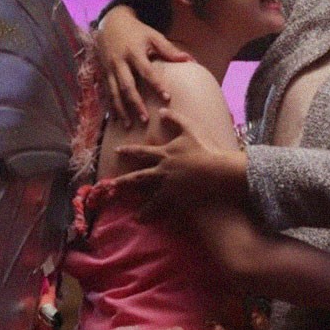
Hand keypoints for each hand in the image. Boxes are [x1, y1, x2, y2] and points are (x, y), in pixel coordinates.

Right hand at [95, 5, 190, 126]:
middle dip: (135, 103)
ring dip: (121, 109)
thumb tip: (190, 60)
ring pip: (114, 92)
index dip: (156, 84)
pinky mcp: (103, 73)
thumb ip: (169, 50)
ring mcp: (109, 69)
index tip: (167, 98)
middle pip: (127, 86)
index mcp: (134, 52)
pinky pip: (107, 92)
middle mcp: (120, 62)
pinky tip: (116, 120)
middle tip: (145, 119)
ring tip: (128, 126)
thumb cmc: (137, 31)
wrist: (111, 22)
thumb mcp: (153, 36)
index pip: (147, 71)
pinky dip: (111, 106)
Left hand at [111, 109, 247, 212]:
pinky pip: (158, 207)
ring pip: (147, 195)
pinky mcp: (175, 198)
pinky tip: (140, 219)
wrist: (218, 171)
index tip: (117, 151)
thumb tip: (162, 110)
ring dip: (136, 202)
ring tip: (127, 209)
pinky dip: (148, 213)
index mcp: (165, 154)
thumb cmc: (206, 148)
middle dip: (124, 180)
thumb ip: (176, 119)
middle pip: (139, 176)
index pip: (142, 152)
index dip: (129, 151)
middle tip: (112, 183)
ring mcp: (167, 186)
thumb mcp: (191, 128)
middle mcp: (162, 170)